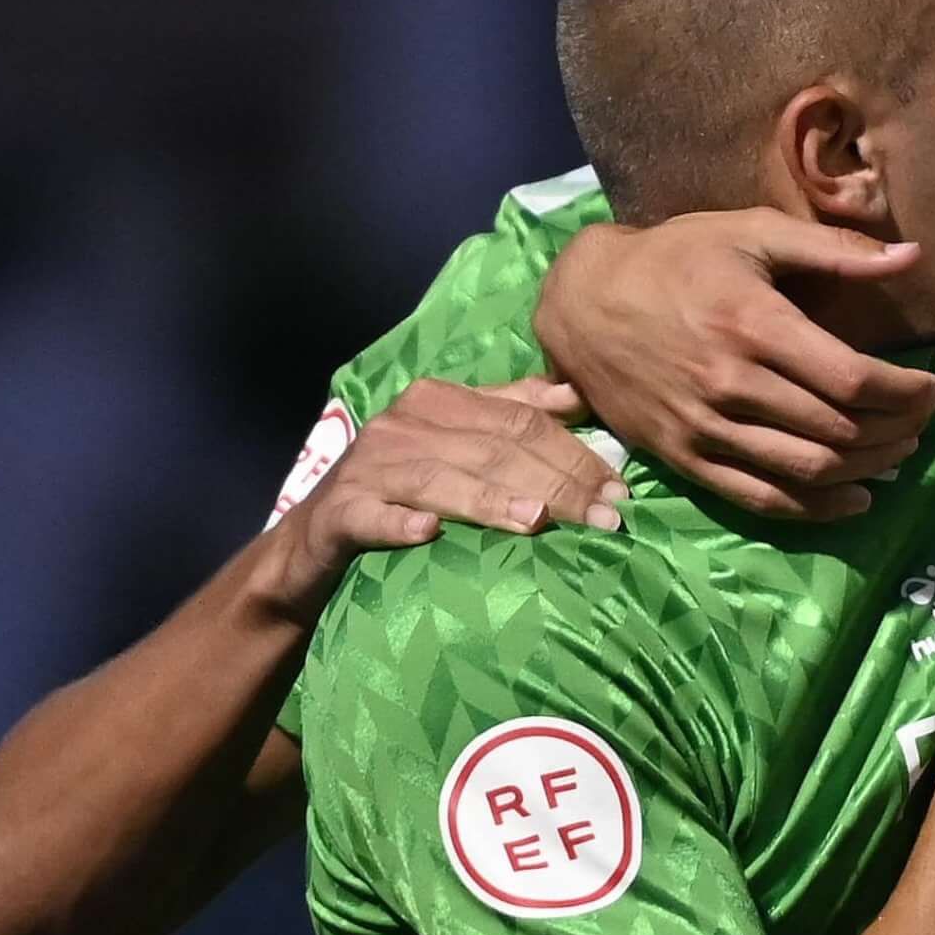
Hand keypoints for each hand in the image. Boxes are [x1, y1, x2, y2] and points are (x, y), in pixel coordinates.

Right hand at [260, 377, 623, 609]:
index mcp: (439, 401)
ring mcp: (368, 468)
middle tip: (603, 518)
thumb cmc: (405, 487)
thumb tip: (578, 397)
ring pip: (440, 481)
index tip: (618, 489)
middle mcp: (403, 425)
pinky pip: (371, 516)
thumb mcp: (457, 442)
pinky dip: (399, 524)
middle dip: (555, 483)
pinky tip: (427, 533)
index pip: (520, 421)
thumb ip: (512, 412)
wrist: (316, 537)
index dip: (574, 453)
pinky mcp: (339, 512)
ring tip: (537, 522)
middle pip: (492, 450)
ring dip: (489, 502)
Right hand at [536, 211, 934, 518]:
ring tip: (898, 451)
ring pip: (807, 469)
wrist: (583, 301)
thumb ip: (834, 249)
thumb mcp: (751, 234)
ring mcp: (705, 428)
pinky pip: (761, 498)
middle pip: (838, 429)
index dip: (907, 392)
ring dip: (868, 469)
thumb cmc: (675, 259)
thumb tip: (912, 257)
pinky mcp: (685, 459)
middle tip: (922, 418)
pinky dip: (817, 508)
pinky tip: (855, 499)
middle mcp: (730, 383)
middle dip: (897, 429)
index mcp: (753, 324)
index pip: (852, 380)